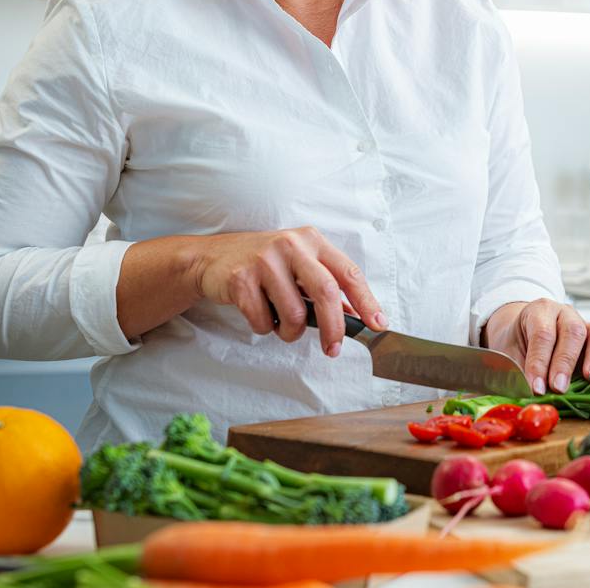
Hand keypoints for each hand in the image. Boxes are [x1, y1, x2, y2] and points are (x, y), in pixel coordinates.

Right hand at [189, 227, 384, 355]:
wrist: (212, 258)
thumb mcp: (298, 266)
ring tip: (282, 325)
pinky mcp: (241, 278)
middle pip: (326, 292)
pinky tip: (259, 315)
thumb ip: (326, 285)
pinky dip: (265, 328)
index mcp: (313, 241)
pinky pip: (263, 320)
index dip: (367, 302)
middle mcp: (292, 245)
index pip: (348, 273)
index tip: (377, 325)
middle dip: (334, 328)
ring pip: (294, 313)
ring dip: (290, 332)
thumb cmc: (263, 264)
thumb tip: (356, 314)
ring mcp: (265, 260)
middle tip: (333, 349)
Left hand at [482, 299, 589, 394]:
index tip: (536, 388)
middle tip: (558, 387)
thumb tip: (528, 394)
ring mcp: (585, 324)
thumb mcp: (507, 352)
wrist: (521, 329)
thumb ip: (516, 370)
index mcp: (540, 311)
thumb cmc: (515, 342)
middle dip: (565, 362)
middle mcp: (565, 314)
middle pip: (573, 332)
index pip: (542, 334)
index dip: (539, 363)